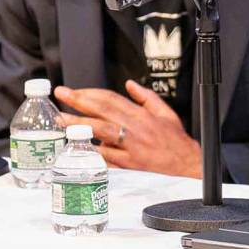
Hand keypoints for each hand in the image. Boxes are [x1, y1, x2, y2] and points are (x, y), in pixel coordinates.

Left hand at [55, 81, 200, 177]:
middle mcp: (134, 128)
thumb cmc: (175, 140)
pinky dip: (93, 150)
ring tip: (61, 120)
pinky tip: (79, 146)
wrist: (187, 164)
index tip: (74, 90)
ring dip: (79, 125)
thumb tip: (129, 85)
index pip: (110, 99)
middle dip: (78, 102)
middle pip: (101, 111)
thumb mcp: (165, 112)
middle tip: (61, 95)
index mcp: (141, 114)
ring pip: (101, 132)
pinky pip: (107, 156)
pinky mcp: (129, 164)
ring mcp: (130, 147)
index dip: (90, 93)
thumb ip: (145, 96)